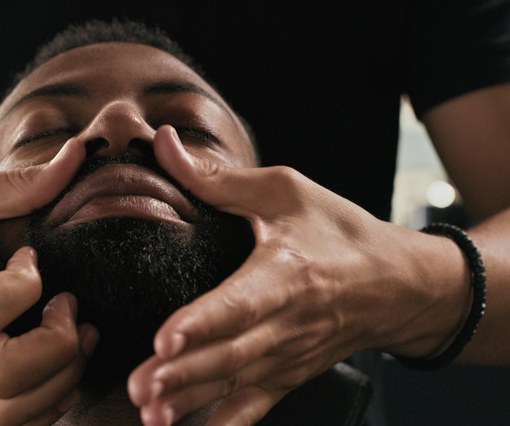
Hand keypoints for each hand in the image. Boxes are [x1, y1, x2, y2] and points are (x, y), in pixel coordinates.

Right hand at [0, 139, 98, 424]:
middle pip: (3, 375)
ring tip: (73, 334)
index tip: (33, 258)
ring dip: (62, 378)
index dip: (27, 287)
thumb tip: (78, 156)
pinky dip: (46, 403)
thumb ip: (12, 184)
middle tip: (68, 306)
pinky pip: (4, 421)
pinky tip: (58, 364)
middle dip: (60, 344)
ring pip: (8, 410)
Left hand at [127, 127, 462, 424]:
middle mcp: (288, 323)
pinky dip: (224, 425)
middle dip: (184, 372)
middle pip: (231, 354)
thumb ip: (221, 178)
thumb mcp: (287, 192)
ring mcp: (289, 355)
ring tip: (151, 414)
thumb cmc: (342, 232)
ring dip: (192, 400)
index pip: (242, 303)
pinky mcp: (288, 374)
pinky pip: (254, 405)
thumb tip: (165, 144)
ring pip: (236, 383)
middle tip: (140, 385)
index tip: (167, 339)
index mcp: (287, 273)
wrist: (400, 284)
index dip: (205, 322)